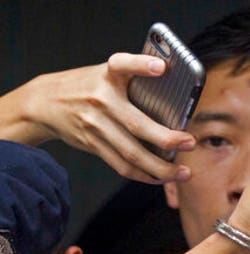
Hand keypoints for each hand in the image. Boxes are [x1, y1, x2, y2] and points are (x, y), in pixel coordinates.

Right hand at [15, 54, 195, 182]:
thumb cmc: (87, 86)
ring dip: (161, 168)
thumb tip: (176, 101)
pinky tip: (161, 178)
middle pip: (137, 124)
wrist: (44, 102)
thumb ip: (133, 81)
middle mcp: (101, 100)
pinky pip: (121, 165)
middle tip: (191, 143)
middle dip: (167, 139)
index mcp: (106, 75)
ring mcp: (95, 125)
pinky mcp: (92, 144)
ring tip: (183, 173)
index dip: (140, 65)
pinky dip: (144, 175)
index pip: (121, 64)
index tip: (161, 67)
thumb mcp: (104, 74)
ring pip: (132, 153)